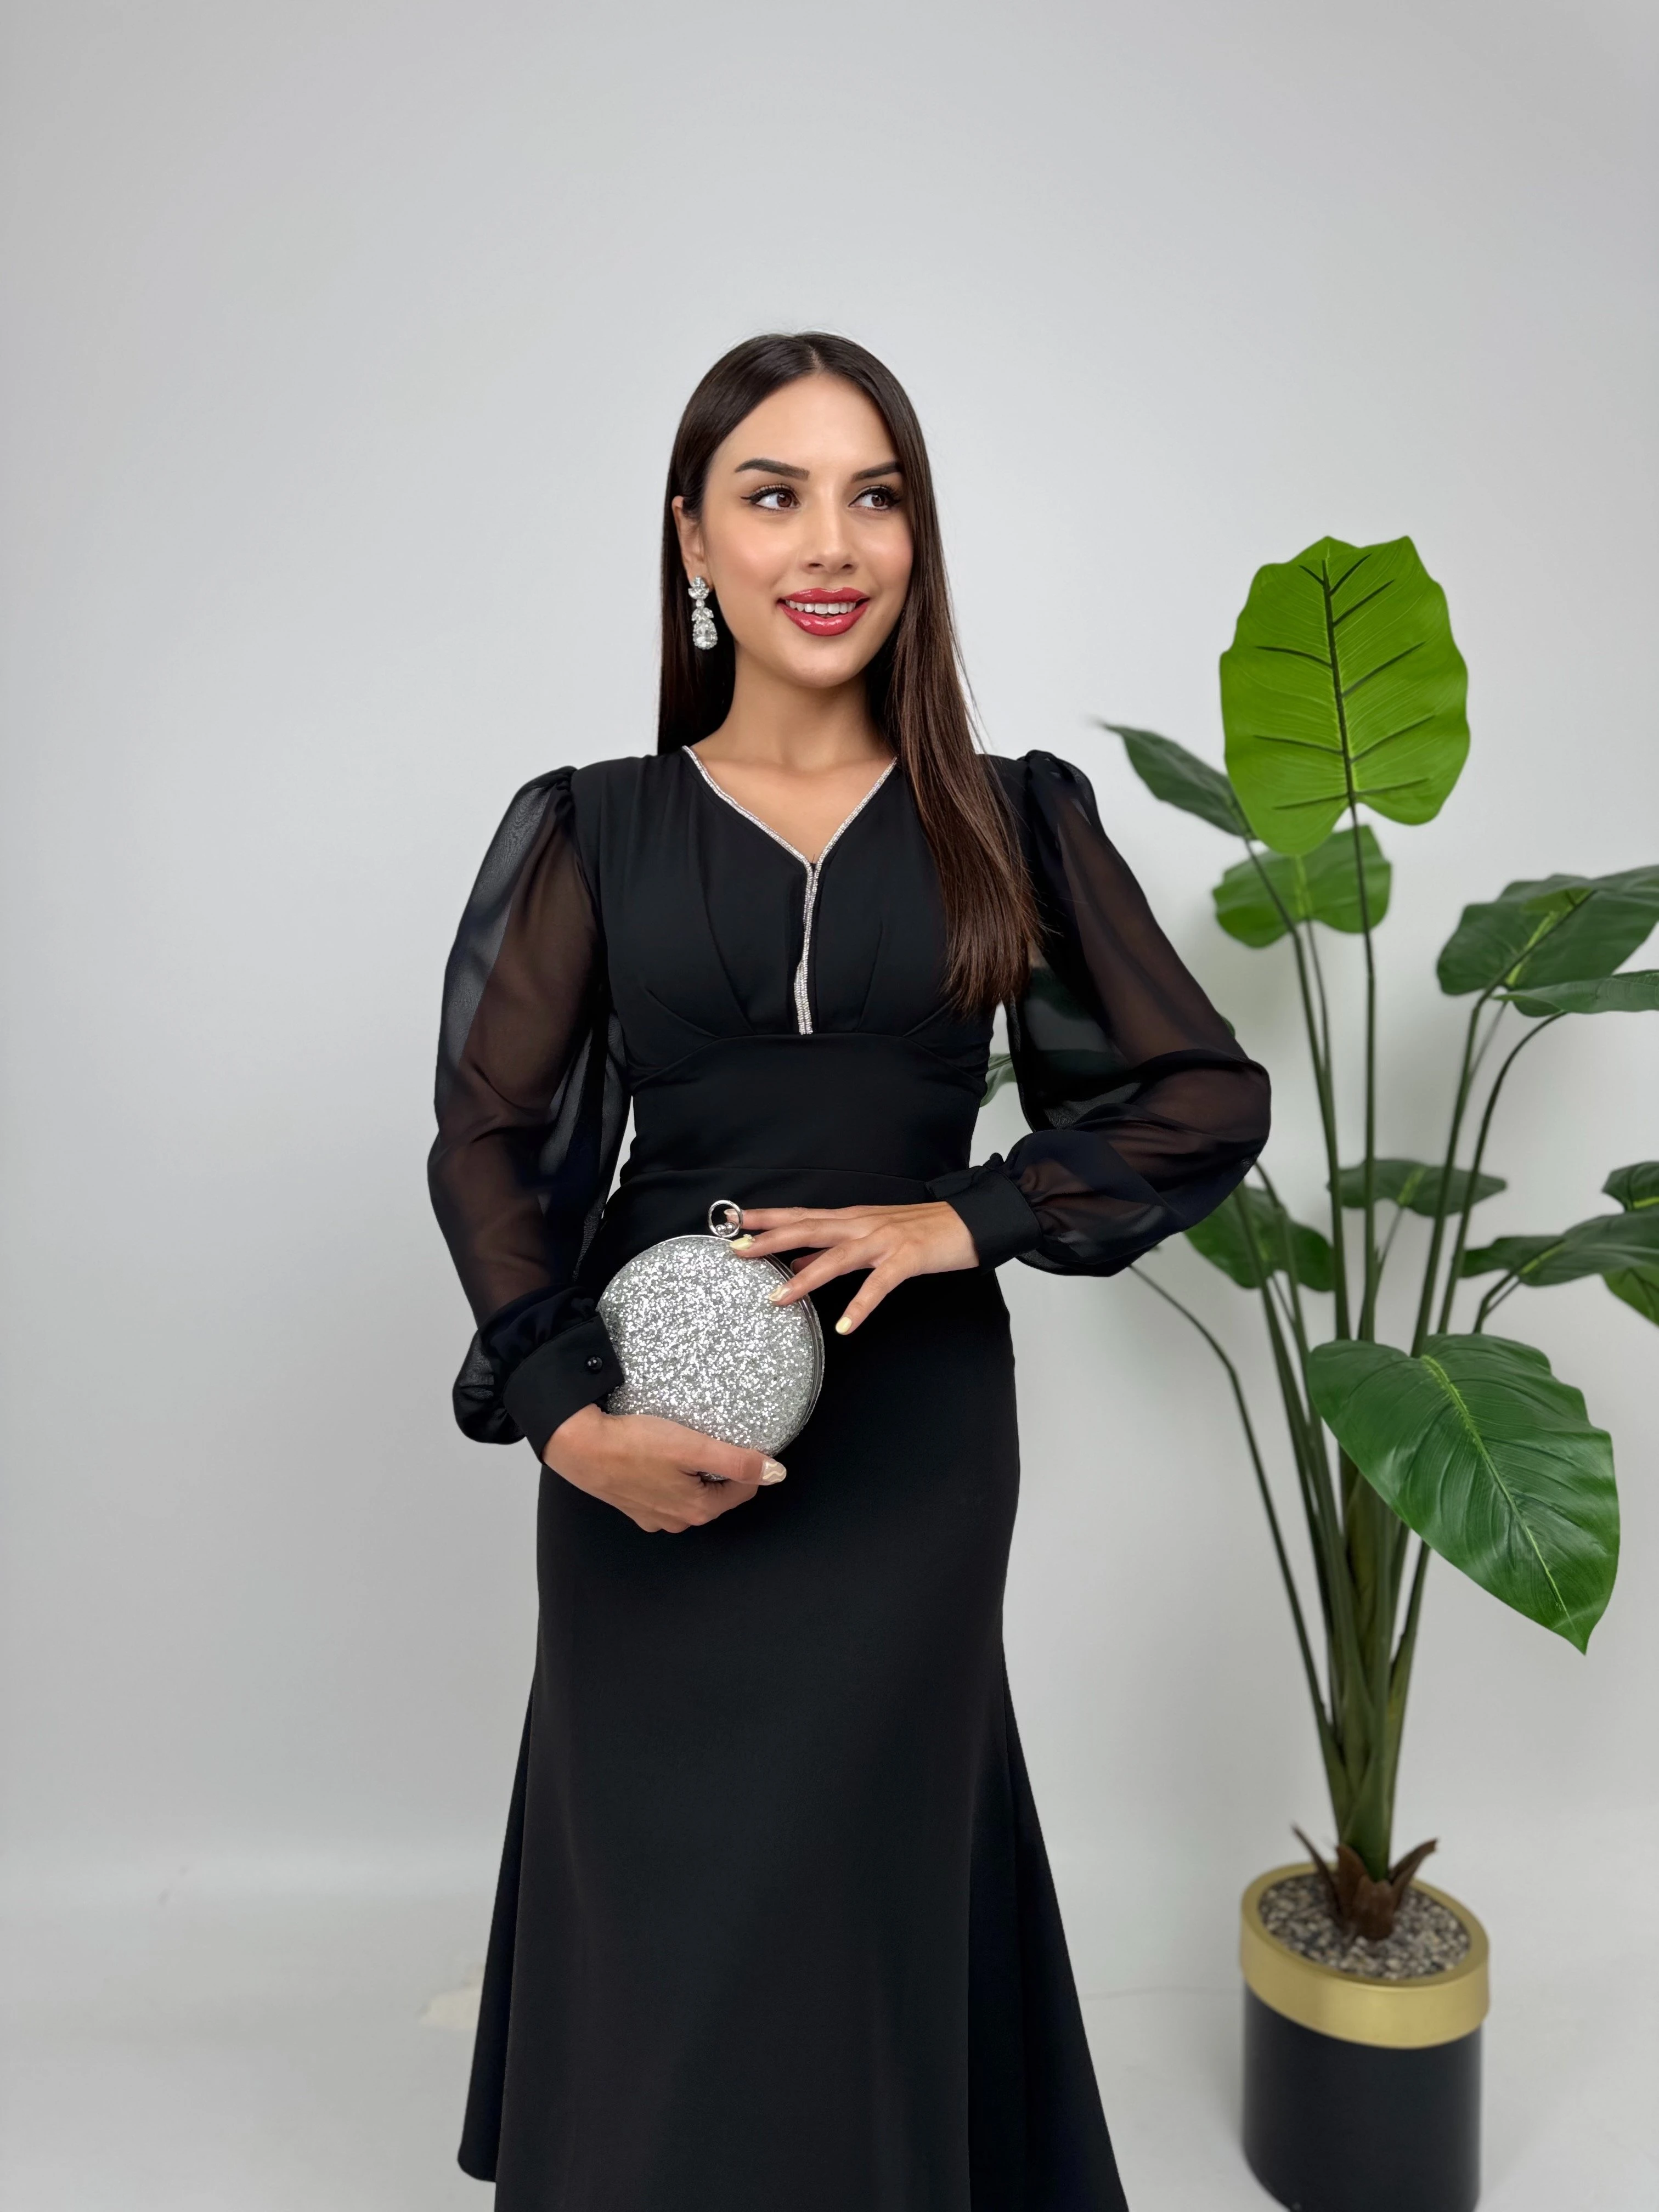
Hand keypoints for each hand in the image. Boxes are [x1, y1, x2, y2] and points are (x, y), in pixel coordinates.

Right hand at [543, 1402, 786, 1533]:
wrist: (581, 1448)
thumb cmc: (634, 1445)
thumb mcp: (693, 1448)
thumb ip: (737, 1461)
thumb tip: (776, 1473)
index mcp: (698, 1510)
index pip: (744, 1489)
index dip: (745, 1462)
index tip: (729, 1440)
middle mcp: (678, 1521)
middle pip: (718, 1492)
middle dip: (718, 1468)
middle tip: (702, 1439)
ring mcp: (655, 1517)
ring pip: (692, 1492)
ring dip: (693, 1472)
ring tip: (679, 1446)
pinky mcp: (636, 1507)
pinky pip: (666, 1492)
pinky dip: (669, 1476)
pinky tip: (657, 1457)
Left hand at [731, 1201, 976, 1333]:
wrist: (969, 1222)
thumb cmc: (920, 1231)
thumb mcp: (871, 1236)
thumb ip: (832, 1250)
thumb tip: (796, 1263)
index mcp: (851, 1219)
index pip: (801, 1216)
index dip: (768, 1219)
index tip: (735, 1224)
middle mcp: (862, 1224)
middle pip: (809, 1229)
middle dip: (772, 1240)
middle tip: (738, 1251)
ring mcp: (884, 1240)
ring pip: (837, 1257)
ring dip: (805, 1278)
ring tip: (777, 1297)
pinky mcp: (907, 1258)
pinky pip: (879, 1284)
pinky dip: (860, 1305)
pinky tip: (845, 1325)